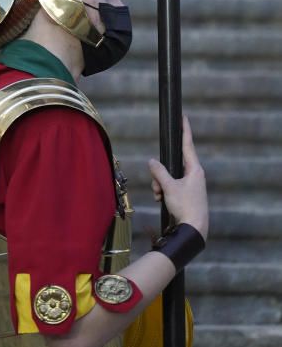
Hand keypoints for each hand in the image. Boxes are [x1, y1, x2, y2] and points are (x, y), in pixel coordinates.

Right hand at [148, 116, 208, 239]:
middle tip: (157, 185)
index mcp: (194, 169)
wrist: (194, 230)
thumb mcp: (169, 187)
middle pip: (173, 164)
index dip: (185, 130)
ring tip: (159, 196)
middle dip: (160, 174)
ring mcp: (191, 185)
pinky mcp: (187, 195)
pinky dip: (164, 191)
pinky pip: (171, 186)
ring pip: (170, 177)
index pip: (188, 144)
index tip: (184, 117)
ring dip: (160, 184)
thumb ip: (159, 172)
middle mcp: (194, 175)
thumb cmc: (186, 207)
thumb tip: (152, 161)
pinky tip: (161, 200)